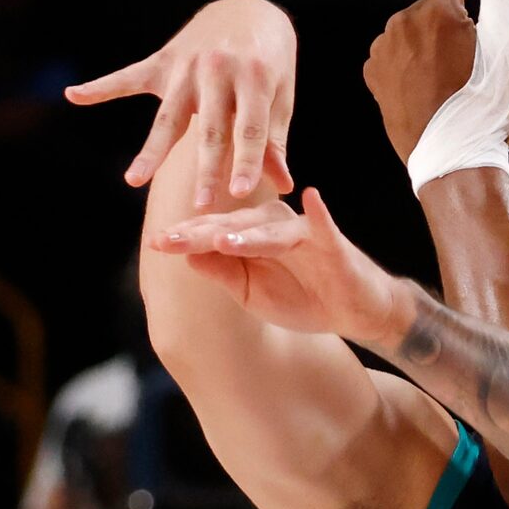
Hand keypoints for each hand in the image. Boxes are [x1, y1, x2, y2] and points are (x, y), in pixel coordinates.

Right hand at [66, 0, 296, 205]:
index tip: (241, 193)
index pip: (250, 129)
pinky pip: (128, 77)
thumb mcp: (279, 95)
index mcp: (255, 77)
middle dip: (206, 169)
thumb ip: (273, 139)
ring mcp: (187, 65)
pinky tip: (75, 94)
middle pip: (210, 129)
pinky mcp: (163, 61)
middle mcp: (218, 70)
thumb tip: (283, 185)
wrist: (248, 10)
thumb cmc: (269, 62)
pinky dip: (100, 86)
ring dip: (152, 151)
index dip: (247, 162)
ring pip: (167, 116)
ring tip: (133, 180)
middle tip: (201, 205)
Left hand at [150, 188, 404, 345]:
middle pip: (235, 225)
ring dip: (248, 234)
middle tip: (171, 238)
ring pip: (271, 229)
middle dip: (202, 232)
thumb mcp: (252, 293)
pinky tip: (312, 196)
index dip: (186, 237)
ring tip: (222, 241)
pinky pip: (324, 224)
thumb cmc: (302, 297)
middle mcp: (274, 225)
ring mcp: (304, 231)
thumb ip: (223, 272)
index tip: (154, 243)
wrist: (353, 312)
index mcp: (252, 235)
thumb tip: (187, 254)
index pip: (215, 232)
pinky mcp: (333, 242)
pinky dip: (319, 211)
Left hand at [364, 0, 508, 162]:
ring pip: (413, 31)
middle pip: (432, 5)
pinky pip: (396, 56)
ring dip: (432, 42)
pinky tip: (432, 87)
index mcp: (436, 10)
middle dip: (453, 20)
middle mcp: (402, 24)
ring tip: (454, 76)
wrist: (456, 157)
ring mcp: (383, 52)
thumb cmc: (490, 100)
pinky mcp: (375, 78)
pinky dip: (414, 63)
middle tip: (477, 56)